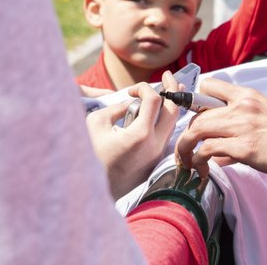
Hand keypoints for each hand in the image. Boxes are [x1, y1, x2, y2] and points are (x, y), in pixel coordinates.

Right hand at [86, 72, 181, 198]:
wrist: (96, 190)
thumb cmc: (93, 156)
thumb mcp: (96, 125)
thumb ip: (114, 108)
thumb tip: (129, 103)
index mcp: (140, 135)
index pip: (154, 100)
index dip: (144, 88)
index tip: (131, 92)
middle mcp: (155, 144)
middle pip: (174, 110)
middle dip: (172, 89)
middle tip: (168, 76)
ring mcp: (158, 154)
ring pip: (174, 122)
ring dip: (172, 104)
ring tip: (171, 88)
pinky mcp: (157, 160)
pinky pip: (168, 134)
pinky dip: (167, 119)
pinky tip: (163, 110)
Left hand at [174, 78, 266, 183]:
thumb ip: (241, 128)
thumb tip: (219, 153)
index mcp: (248, 95)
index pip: (209, 86)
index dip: (195, 103)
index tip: (194, 121)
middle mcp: (242, 106)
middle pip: (196, 113)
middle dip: (186, 134)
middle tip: (185, 151)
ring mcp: (242, 126)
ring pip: (196, 130)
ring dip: (186, 149)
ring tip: (188, 164)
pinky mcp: (244, 148)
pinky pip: (208, 151)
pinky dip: (199, 162)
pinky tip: (203, 171)